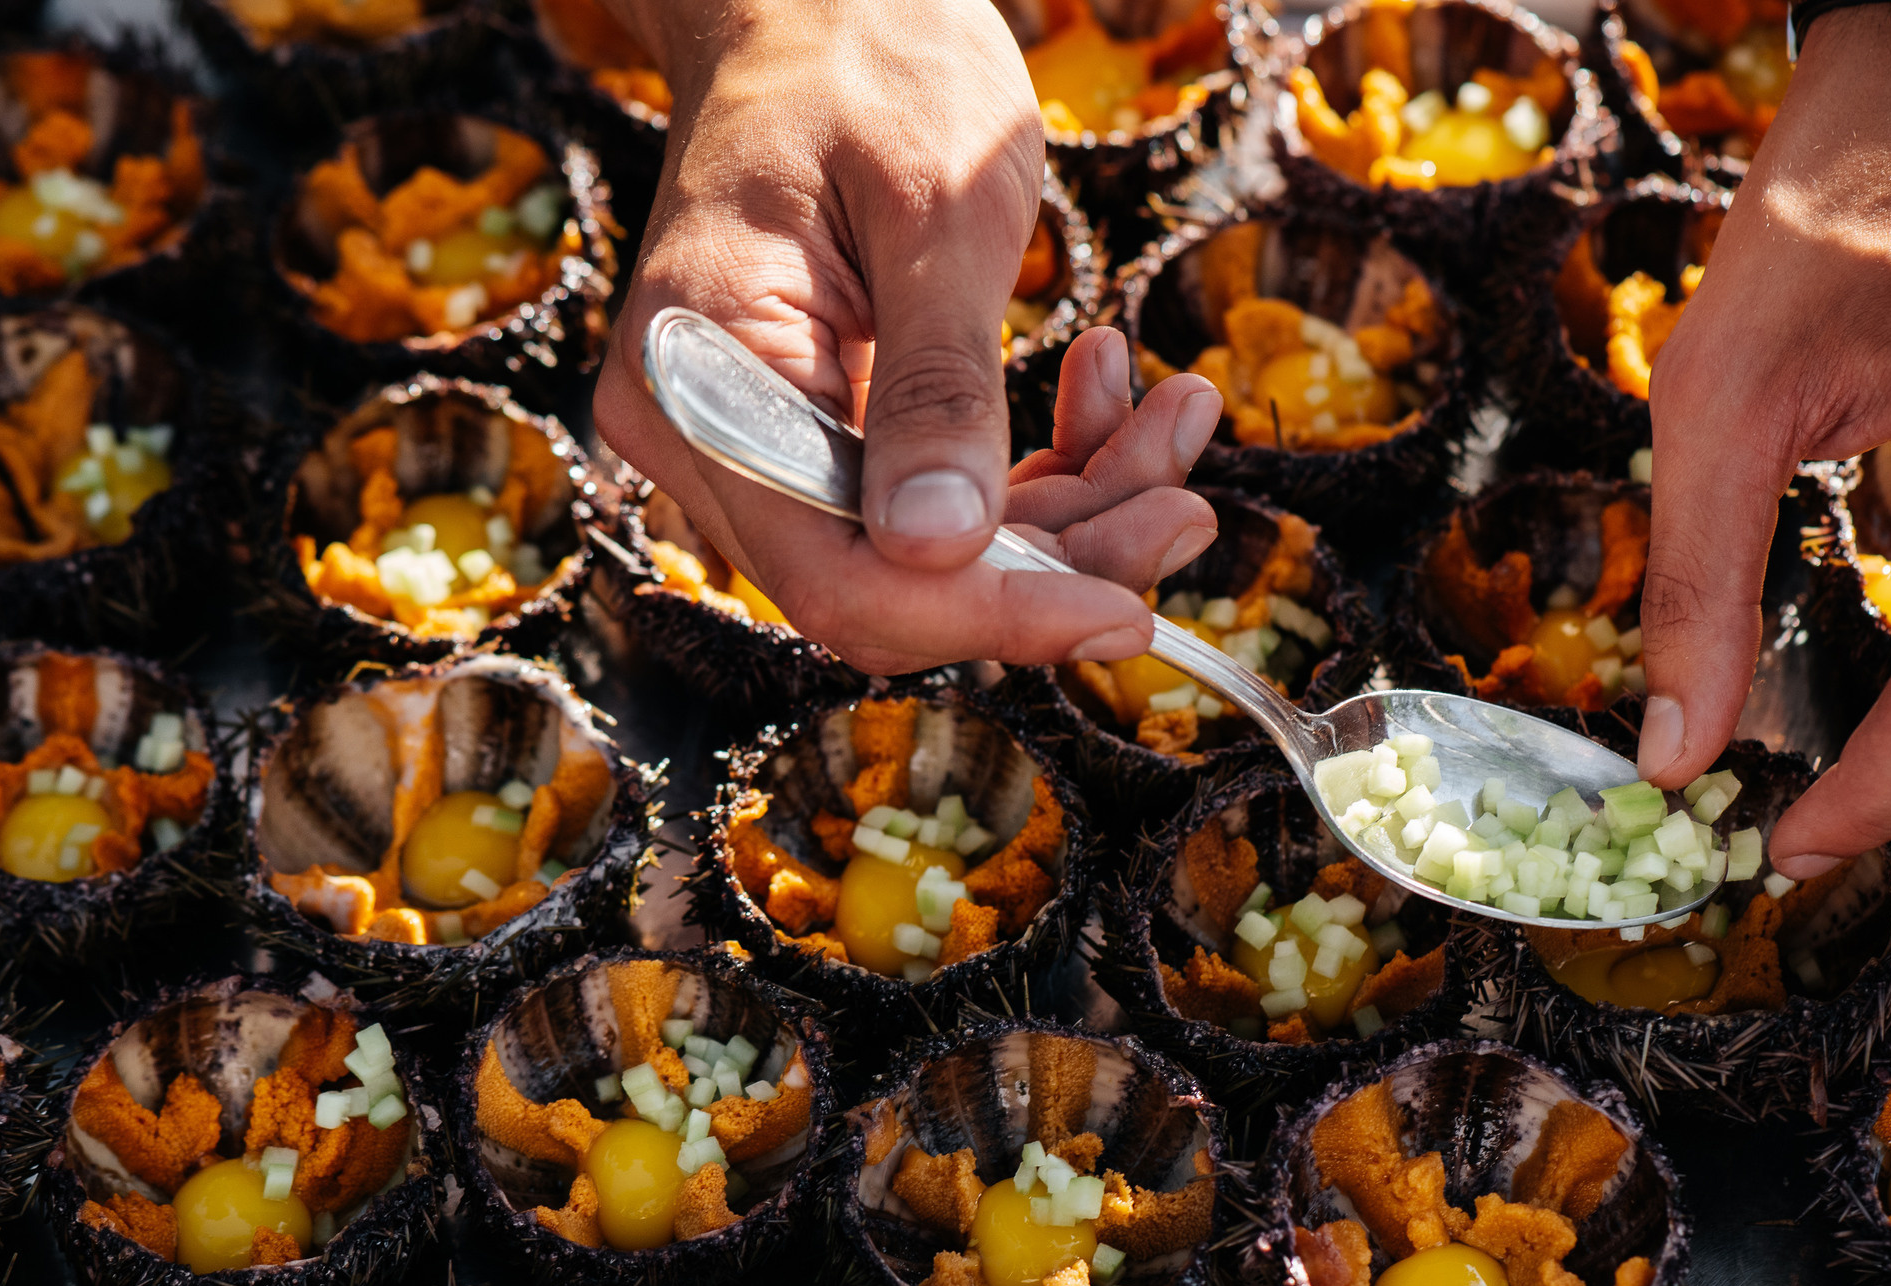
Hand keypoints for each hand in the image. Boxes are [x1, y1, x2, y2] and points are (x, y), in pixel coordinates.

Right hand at [589, 0, 1219, 674]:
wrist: (819, 2)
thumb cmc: (870, 62)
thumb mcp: (935, 208)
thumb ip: (936, 384)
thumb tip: (937, 551)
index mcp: (701, 377)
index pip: (838, 579)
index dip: (987, 618)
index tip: (1126, 614)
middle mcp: (704, 440)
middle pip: (892, 585)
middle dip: (1056, 560)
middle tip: (1189, 502)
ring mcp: (753, 446)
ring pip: (931, 557)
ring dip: (1071, 512)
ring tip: (1174, 413)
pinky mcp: (815, 437)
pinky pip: (935, 504)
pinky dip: (1038, 469)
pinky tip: (1110, 388)